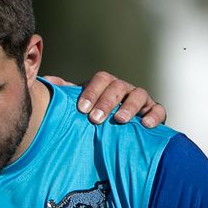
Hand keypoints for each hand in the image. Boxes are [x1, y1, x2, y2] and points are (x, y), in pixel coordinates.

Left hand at [49, 71, 166, 126]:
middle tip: (95, 119)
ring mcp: (141, 99)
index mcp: (106, 84)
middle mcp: (124, 88)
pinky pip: (158, 110)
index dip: (92, 92)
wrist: (116, 128)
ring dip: (129, 107)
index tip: (81, 108)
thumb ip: (66, 94)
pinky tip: (145, 124)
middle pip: (118, 87)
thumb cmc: (93, 114)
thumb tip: (48, 81)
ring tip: (119, 120)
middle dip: (107, 102)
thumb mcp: (80, 104)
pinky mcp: (154, 111)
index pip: (101, 79)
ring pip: (139, 95)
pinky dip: (154, 115)